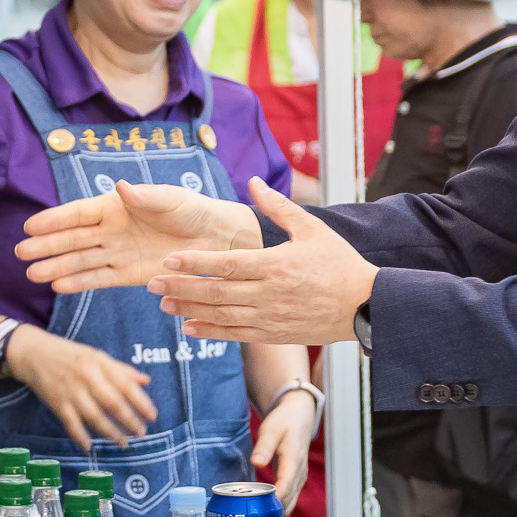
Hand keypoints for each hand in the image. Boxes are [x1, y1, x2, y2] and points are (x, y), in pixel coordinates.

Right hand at [9, 324, 154, 449]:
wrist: (34, 353)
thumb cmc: (70, 355)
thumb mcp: (96, 356)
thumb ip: (121, 369)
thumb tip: (146, 381)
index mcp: (99, 363)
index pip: (125, 385)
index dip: (141, 402)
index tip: (152, 415)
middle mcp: (86, 377)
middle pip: (112, 403)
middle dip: (129, 421)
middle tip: (141, 433)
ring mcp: (71, 392)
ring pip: (94, 417)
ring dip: (110, 432)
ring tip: (123, 443)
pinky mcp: (57, 403)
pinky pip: (71, 424)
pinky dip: (80, 436)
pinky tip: (90, 446)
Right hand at [16, 179, 256, 294]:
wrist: (217, 239)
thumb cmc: (193, 210)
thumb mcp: (172, 199)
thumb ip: (145, 197)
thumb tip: (122, 187)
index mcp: (116, 206)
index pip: (79, 213)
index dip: (55, 219)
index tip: (31, 225)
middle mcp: (111, 230)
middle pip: (73, 239)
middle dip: (47, 246)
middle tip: (20, 253)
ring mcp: (118, 253)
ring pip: (81, 261)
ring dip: (57, 267)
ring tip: (32, 275)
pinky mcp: (129, 274)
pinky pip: (100, 279)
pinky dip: (80, 283)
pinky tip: (59, 287)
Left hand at [146, 179, 376, 347]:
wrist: (364, 305)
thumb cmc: (339, 263)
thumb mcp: (311, 228)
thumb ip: (278, 206)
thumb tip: (252, 181)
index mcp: (275, 264)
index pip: (225, 263)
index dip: (194, 263)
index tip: (168, 261)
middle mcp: (268, 293)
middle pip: (215, 291)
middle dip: (180, 287)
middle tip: (151, 283)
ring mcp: (270, 317)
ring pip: (221, 314)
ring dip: (189, 310)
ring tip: (163, 303)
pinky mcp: (274, 334)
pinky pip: (235, 334)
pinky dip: (210, 331)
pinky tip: (188, 327)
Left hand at [252, 386, 318, 508]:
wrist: (300, 416)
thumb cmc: (284, 421)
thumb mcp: (271, 429)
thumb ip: (264, 446)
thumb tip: (257, 462)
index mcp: (294, 460)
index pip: (286, 486)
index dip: (274, 500)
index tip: (260, 510)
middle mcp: (299, 472)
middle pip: (289, 499)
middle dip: (272, 510)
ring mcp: (299, 477)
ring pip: (290, 501)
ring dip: (276, 510)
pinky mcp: (295, 479)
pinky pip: (289, 498)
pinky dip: (279, 505)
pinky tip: (263, 510)